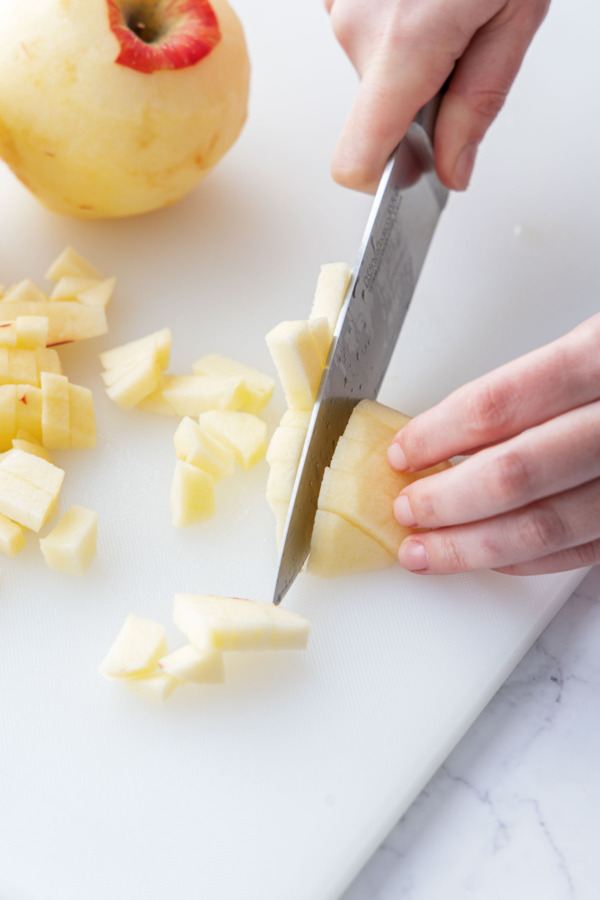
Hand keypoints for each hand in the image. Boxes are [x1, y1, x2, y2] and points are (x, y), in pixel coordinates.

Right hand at [324, 0, 549, 192]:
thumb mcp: (516, 17)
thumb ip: (478, 105)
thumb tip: (451, 170)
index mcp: (406, 46)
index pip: (355, 158)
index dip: (378, 179)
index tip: (405, 173)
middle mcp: (357, 26)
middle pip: (374, 107)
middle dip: (417, 93)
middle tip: (464, 44)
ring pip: (371, 63)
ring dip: (410, 50)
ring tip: (449, 2)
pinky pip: (363, 25)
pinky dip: (395, 19)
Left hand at [387, 313, 599, 575]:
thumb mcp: (596, 342)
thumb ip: (538, 384)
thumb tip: (453, 434)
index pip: (501, 404)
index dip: (440, 435)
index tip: (404, 452)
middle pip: (518, 473)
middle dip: (448, 501)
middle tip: (405, 509)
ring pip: (551, 525)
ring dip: (477, 546)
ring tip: (426, 550)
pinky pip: (587, 549)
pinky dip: (531, 559)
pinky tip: (492, 558)